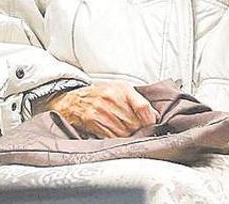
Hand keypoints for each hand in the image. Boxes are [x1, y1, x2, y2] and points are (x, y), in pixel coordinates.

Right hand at [43, 81, 159, 138]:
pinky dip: (118, 139)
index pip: (143, 107)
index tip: (153, 125)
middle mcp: (112, 99)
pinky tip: (118, 137)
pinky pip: (112, 137)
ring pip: (125, 132)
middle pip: (135, 123)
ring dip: (129, 136)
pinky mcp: (94, 122)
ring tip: (128, 134)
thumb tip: (154, 116)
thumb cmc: (100, 95)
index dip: (150, 119)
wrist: (74, 100)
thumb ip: (137, 100)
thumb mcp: (120, 89)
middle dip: (139, 130)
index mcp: (122, 89)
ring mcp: (102, 111)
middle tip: (140, 132)